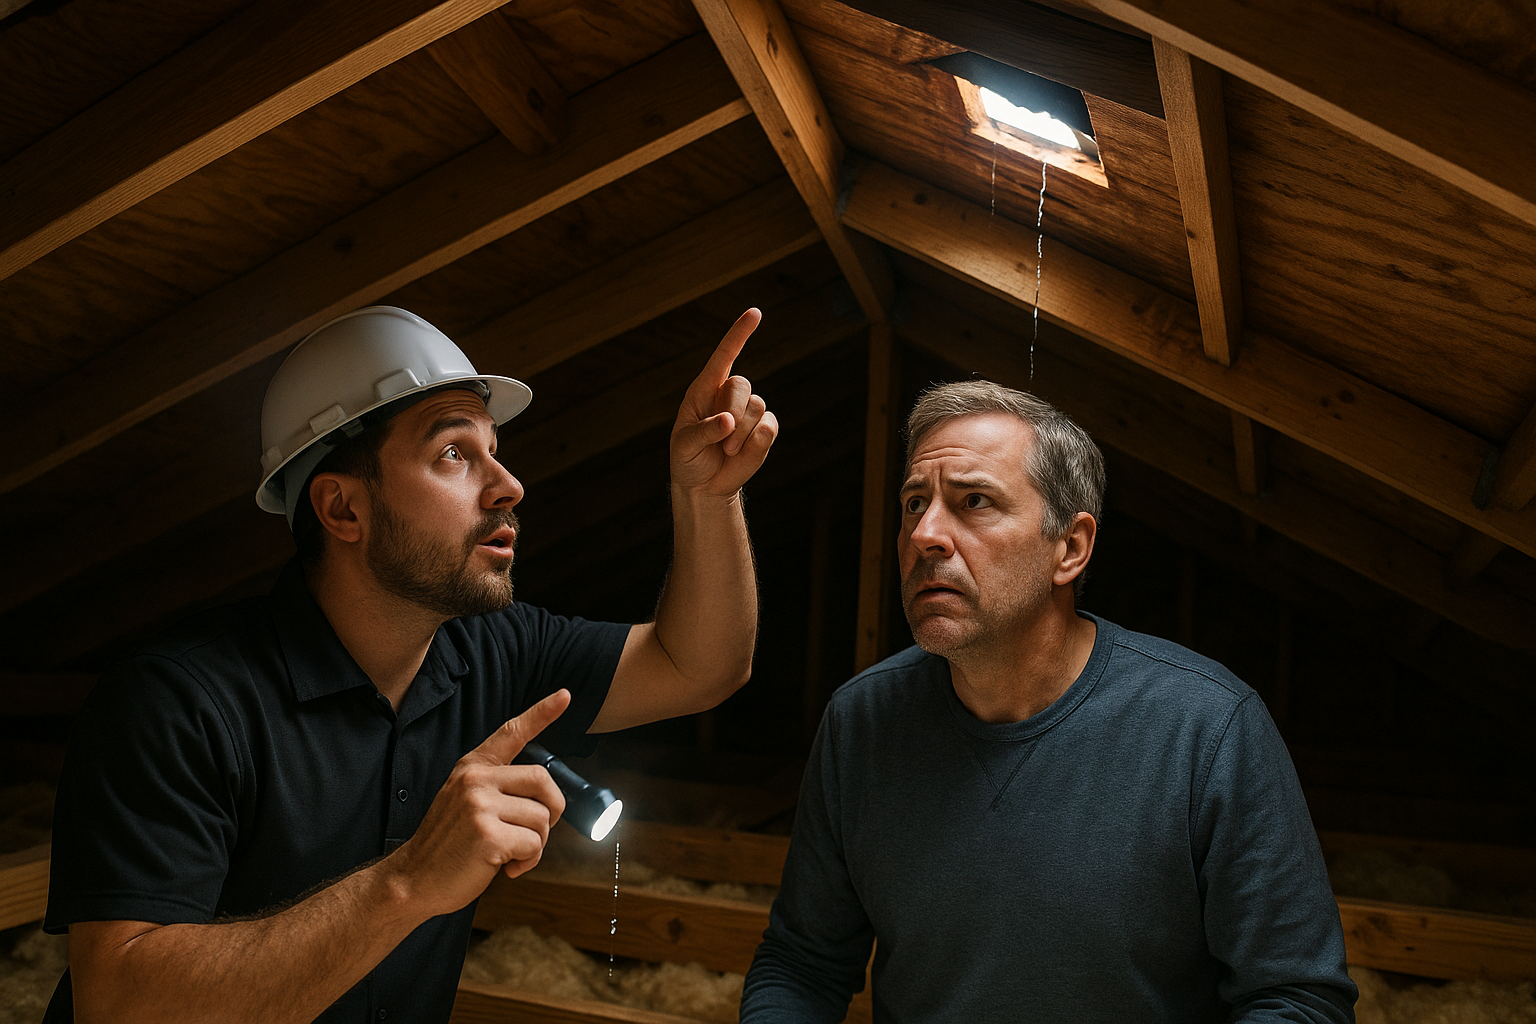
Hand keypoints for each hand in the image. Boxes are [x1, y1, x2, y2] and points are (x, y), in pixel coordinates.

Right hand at [389, 689, 569, 917]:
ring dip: (536, 843)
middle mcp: (476, 780)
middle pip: (543, 781)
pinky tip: (506, 868)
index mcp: (472, 768)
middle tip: (536, 832)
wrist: (412, 879)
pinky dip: (528, 861)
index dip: (542, 713)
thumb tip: (544, 797)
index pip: (511, 732)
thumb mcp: (464, 801)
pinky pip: (533, 845)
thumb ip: (498, 789)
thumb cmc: (447, 845)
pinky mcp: (488, 836)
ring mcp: (480, 806)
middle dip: (553, 810)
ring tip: (510, 853)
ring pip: (542, 818)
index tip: (565, 695)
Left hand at [670, 308, 779, 497]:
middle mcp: (728, 395)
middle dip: (733, 410)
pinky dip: (756, 443)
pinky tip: (740, 454)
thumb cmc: (688, 459)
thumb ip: (704, 431)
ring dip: (742, 434)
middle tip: (722, 439)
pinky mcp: (764, 430)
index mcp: (704, 389)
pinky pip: (770, 426)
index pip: (724, 355)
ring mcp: (749, 412)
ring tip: (726, 451)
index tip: (755, 313)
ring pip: (757, 407)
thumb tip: (728, 421)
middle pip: (741, 385)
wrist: (704, 485)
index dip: (739, 334)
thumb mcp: (685, 445)